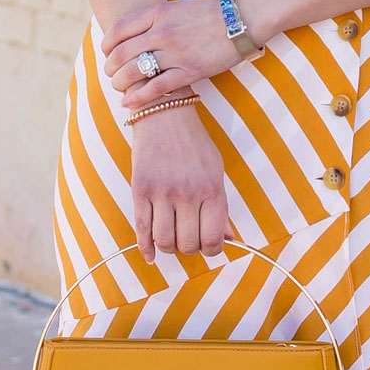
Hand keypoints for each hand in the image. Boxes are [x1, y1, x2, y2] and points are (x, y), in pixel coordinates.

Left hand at [103, 0, 246, 108]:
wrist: (243, 15)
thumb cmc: (211, 12)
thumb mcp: (177, 8)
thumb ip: (156, 20)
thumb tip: (135, 36)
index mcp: (158, 13)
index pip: (118, 30)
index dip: (107, 44)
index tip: (107, 53)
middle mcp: (162, 32)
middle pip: (120, 53)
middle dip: (110, 67)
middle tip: (111, 74)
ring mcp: (175, 53)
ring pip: (132, 72)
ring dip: (120, 83)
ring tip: (119, 88)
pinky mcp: (189, 72)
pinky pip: (154, 89)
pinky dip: (137, 98)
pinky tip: (129, 104)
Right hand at [131, 103, 230, 261]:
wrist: (164, 113)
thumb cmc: (194, 143)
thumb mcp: (215, 171)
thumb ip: (221, 207)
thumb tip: (229, 239)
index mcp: (212, 188)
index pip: (213, 239)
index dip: (212, 250)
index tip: (208, 246)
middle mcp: (188, 193)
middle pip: (188, 244)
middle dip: (189, 248)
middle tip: (188, 239)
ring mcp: (162, 192)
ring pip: (164, 241)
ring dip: (169, 247)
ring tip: (171, 238)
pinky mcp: (140, 189)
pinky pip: (141, 228)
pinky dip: (145, 248)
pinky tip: (151, 255)